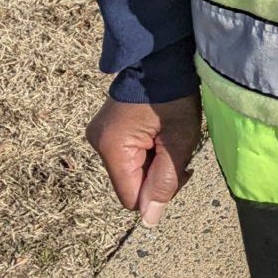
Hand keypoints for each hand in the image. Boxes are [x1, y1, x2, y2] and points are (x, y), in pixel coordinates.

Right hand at [86, 91, 202, 228]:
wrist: (162, 56)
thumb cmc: (174, 94)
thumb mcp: (179, 140)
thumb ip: (165, 182)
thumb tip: (149, 220)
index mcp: (112, 147)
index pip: (132, 197)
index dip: (157, 192)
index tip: (179, 168)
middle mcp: (98, 143)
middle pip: (131, 184)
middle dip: (158, 175)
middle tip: (178, 149)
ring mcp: (100, 134)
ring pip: (131, 171)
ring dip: (154, 162)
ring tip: (169, 136)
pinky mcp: (107, 128)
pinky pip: (128, 155)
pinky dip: (146, 151)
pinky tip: (158, 133)